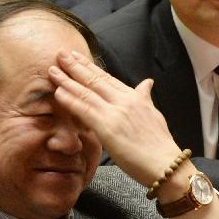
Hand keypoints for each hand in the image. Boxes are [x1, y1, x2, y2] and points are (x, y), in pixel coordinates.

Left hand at [49, 50, 179, 186]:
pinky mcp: (107, 127)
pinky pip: (84, 110)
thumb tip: (147, 83)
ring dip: (67, 80)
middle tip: (60, 54)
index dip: (90, 66)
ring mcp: (115, 112)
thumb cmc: (160, 145)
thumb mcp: (154, 113)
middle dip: (76, 65)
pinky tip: (58, 92)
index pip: (108, 78)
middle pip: (95, 79)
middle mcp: (125, 100)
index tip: (77, 57)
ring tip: (53, 70)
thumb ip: (145, 97)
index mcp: (135, 96)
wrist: (165, 164)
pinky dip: (70, 100)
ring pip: (87, 91)